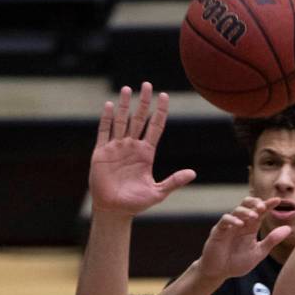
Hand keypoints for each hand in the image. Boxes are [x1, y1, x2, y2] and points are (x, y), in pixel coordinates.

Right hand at [89, 82, 195, 215]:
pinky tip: (108, 105)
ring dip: (124, 105)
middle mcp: (131, 147)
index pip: (155, 127)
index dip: (160, 112)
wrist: (114, 210)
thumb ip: (174, 181)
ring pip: (121, 121)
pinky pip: (104, 132)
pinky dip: (106, 119)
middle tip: (147, 84)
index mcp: (146, 154)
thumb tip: (193, 173)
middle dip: (143, 102)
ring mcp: (116, 148)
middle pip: (139, 119)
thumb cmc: (136, 203)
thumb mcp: (158, 192)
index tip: (164, 96)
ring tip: (127, 89)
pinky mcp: (101, 153)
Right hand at [199, 196, 290, 278]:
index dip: (268, 205)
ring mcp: (229, 226)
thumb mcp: (258, 252)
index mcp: (250, 227)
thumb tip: (288, 228)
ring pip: (236, 210)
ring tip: (254, 216)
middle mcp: (240, 224)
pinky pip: (224, 220)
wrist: (219, 273)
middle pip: (247, 204)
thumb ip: (272, 240)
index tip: (278, 201)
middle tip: (263, 206)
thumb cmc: (236, 263)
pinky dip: (232, 220)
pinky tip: (240, 224)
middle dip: (255, 202)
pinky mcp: (218, 231)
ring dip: (246, 211)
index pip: (260, 212)